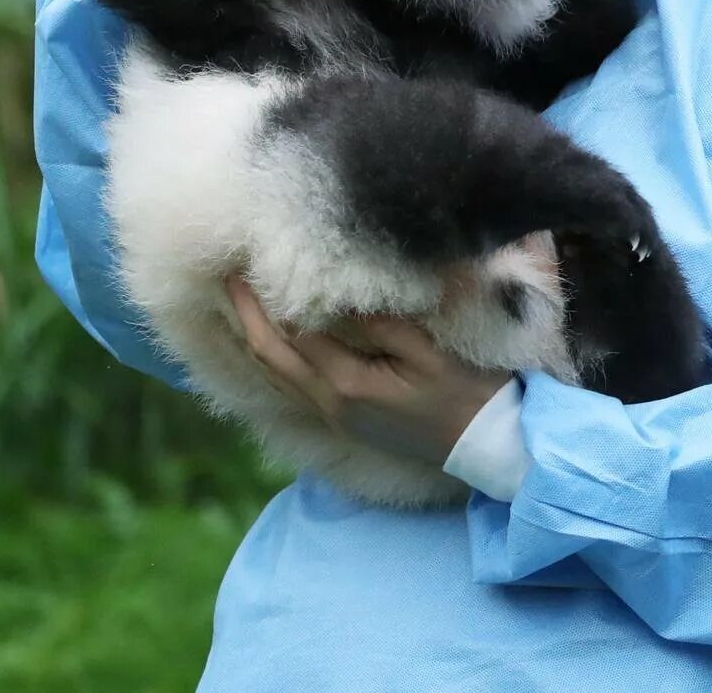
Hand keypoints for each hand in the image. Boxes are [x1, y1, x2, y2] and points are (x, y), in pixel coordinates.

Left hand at [226, 277, 507, 467]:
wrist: (485, 445)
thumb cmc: (465, 394)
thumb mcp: (430, 353)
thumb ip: (383, 325)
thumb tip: (341, 298)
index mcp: (347, 384)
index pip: (292, 336)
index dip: (267, 301)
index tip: (250, 266)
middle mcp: (329, 403)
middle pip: (270, 358)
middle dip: (245, 318)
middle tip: (226, 279)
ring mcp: (335, 415)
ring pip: (278, 375)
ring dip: (256, 338)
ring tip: (242, 304)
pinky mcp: (345, 418)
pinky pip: (294, 385)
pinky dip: (277, 358)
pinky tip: (279, 341)